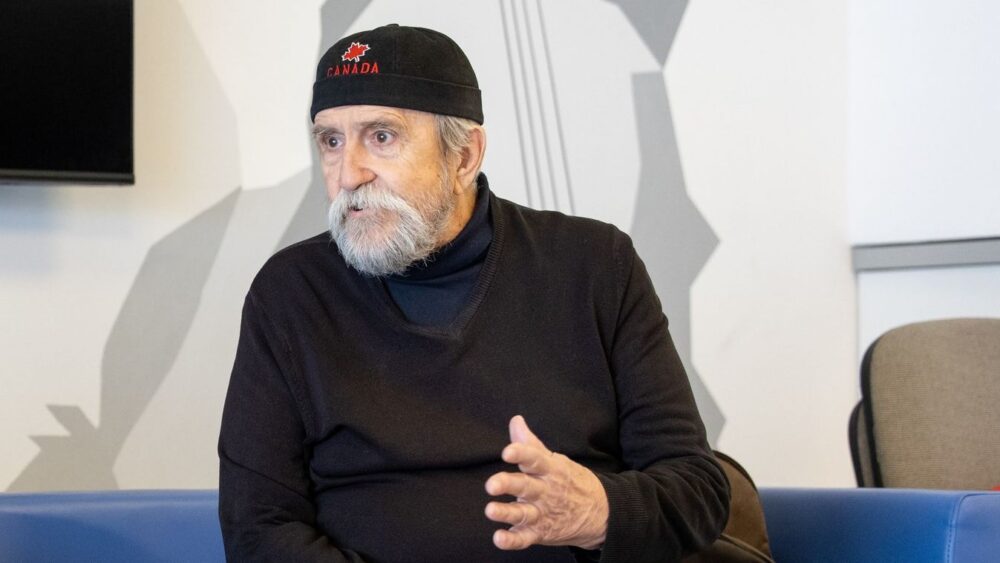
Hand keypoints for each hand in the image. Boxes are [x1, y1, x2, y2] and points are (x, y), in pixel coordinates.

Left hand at [484, 415, 608, 550]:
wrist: (601, 513)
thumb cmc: (570, 482)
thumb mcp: (556, 461)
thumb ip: (531, 445)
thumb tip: (515, 420)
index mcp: (549, 470)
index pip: (535, 459)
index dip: (521, 454)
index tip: (508, 451)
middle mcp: (545, 492)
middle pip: (525, 486)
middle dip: (508, 484)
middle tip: (491, 484)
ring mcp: (542, 514)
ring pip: (522, 513)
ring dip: (506, 513)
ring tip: (491, 510)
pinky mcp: (540, 533)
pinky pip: (525, 538)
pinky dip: (512, 540)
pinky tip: (499, 538)